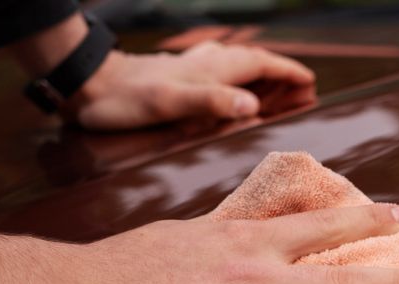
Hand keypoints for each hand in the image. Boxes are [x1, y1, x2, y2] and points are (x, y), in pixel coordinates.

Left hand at [68, 43, 316, 130]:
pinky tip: (232, 91)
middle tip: (303, 92)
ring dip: (261, 80)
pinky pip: (220, 77)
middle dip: (280, 77)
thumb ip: (212, 101)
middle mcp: (206, 65)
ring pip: (237, 69)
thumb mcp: (170, 103)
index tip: (309, 83)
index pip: (261, 65)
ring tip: (279, 94)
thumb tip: (252, 104)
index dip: (287, 73)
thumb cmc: (127, 100)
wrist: (89, 86)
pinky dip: (237, 83)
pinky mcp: (178, 78)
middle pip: (254, 65)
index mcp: (212, 70)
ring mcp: (192, 70)